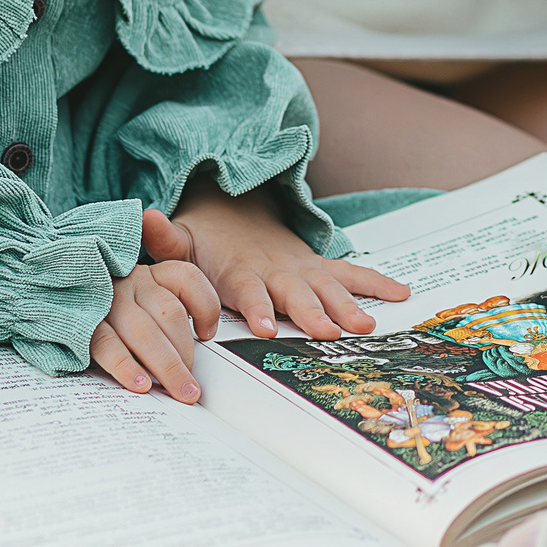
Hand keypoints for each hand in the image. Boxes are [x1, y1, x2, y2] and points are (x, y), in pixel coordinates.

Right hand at [91, 260, 217, 403]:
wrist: (57, 296)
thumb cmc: (107, 310)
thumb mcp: (139, 301)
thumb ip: (165, 317)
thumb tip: (197, 348)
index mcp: (150, 273)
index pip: (187, 278)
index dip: (205, 306)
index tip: (207, 334)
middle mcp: (131, 281)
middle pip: (169, 314)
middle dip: (185, 354)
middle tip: (192, 387)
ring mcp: (107, 300)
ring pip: (145, 332)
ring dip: (166, 366)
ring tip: (177, 390)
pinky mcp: (83, 322)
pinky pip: (108, 345)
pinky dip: (126, 367)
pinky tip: (140, 384)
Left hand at [148, 188, 408, 339]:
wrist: (235, 213)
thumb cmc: (205, 242)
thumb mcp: (181, 240)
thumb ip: (165, 238)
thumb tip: (143, 217)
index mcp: (242, 271)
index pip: (249, 290)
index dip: (257, 307)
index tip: (263, 327)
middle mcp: (276, 270)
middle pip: (295, 293)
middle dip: (311, 312)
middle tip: (328, 333)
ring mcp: (301, 268)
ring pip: (327, 286)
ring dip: (347, 304)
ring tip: (367, 325)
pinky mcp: (319, 268)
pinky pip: (351, 273)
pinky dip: (376, 281)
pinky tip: (402, 292)